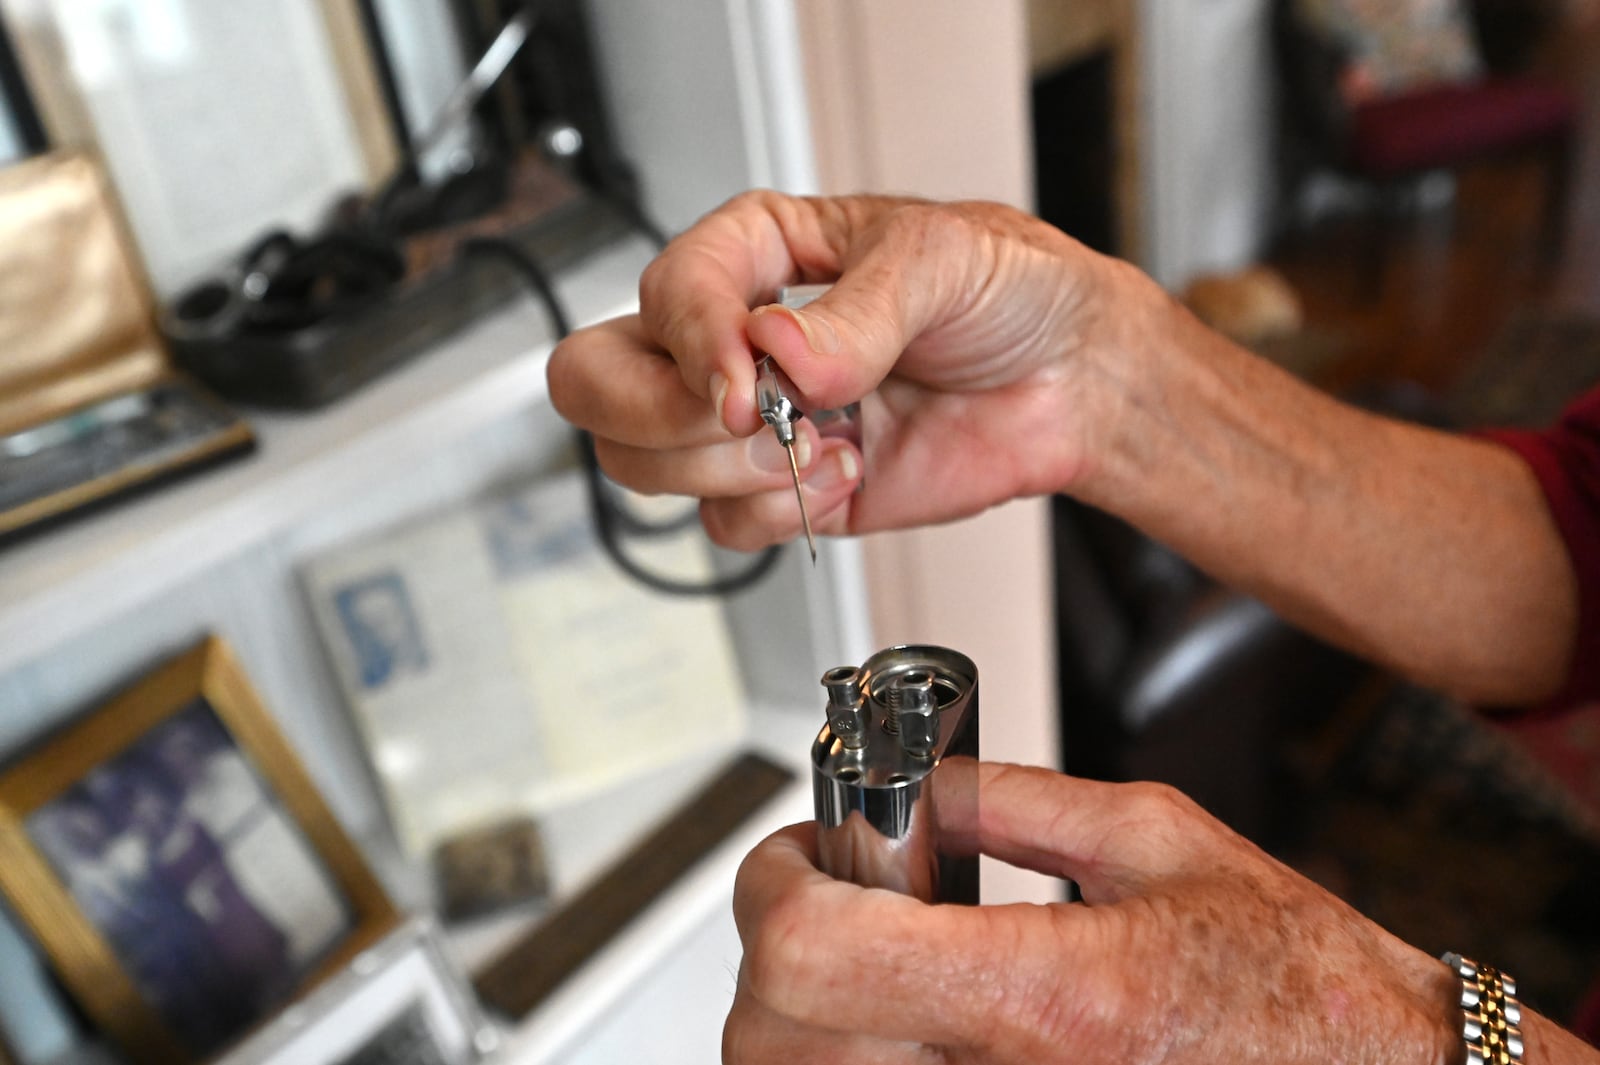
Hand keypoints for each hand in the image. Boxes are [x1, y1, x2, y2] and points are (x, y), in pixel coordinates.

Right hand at [547, 191, 1156, 550]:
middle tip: (745, 420)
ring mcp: (752, 421)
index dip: (691, 343)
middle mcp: (733, 337)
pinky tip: (844, 476)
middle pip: (599, 381)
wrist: (1070, 381)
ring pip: (644, 461)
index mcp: (754, 253)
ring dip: (729, 471)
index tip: (748, 379)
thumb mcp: (940, 263)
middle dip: (660, 415)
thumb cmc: (1009, 292)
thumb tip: (780, 351)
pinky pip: (721, 524)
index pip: (660, 294)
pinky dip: (776, 515)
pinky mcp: (785, 489)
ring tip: (821, 445)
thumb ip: (856, 313)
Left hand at [724, 763, 1460, 1064]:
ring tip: (865, 957)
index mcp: (1045, 995)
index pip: (813, 954)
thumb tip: (922, 782)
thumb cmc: (1296, 989)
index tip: (798, 856)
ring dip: (803, 1018)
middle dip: (777, 952)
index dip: (773, 887)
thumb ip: (1016, 802)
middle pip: (774, 1039)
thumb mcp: (1158, 842)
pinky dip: (855, 1058)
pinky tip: (896, 1021)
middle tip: (830, 898)